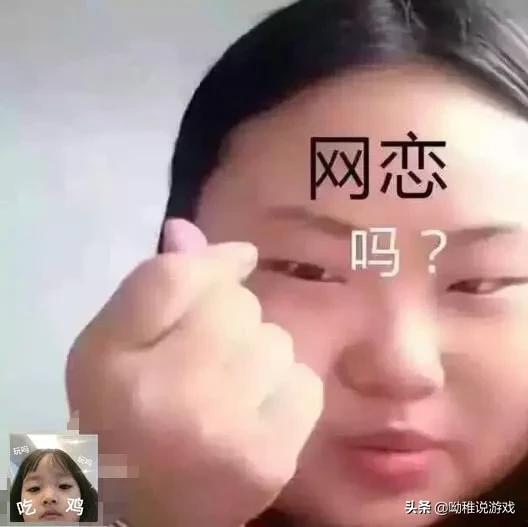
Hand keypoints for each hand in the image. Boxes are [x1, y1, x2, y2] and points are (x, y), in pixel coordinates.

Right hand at [66, 219, 323, 526]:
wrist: (145, 508)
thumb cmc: (123, 416)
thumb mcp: (110, 347)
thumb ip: (147, 288)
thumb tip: (190, 230)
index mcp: (114, 363)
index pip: (176, 278)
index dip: (212, 262)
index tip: (236, 260)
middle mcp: (171, 396)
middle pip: (237, 306)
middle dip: (231, 318)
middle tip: (208, 356)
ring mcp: (229, 433)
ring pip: (276, 340)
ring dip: (260, 354)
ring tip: (231, 388)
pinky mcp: (273, 461)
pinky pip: (305, 382)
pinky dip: (287, 387)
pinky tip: (259, 411)